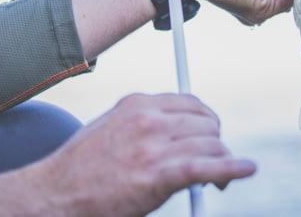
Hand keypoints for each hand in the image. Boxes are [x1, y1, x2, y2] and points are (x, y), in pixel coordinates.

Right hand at [0, 93, 255, 216]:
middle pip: (206, 123)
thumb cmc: (81, 168)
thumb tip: (181, 128)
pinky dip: (232, 169)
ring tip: (218, 179)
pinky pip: (209, 166)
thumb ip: (144, 123)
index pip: (190, 103)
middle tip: (215, 161)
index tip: (210, 135)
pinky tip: (245, 169)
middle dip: (216, 142)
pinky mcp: (160, 175)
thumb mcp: (111, 128)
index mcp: (137, 104)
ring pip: (211, 144)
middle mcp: (149, 119)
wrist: (54, 196)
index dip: (206, 120)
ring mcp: (154, 146)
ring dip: (221, 161)